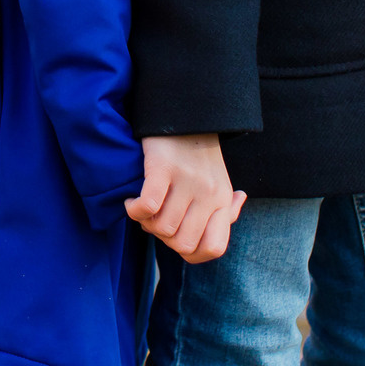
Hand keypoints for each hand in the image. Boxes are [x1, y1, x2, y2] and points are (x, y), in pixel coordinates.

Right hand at [125, 133, 244, 263]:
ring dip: (146, 224)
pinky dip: (135, 210)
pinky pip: (148, 206)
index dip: (191, 253)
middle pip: (182, 243)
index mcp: (222, 200)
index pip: (213, 248)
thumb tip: (233, 213)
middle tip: (155, 220)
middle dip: (164, 239)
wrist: (184, 113)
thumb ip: (226, 207)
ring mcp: (187, 181)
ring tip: (143, 208)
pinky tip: (131, 202)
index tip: (176, 237)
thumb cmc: (198, 152)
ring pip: (162, 228)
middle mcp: (208, 194)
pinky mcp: (163, 168)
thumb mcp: (219, 180)